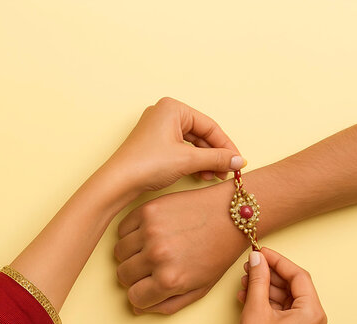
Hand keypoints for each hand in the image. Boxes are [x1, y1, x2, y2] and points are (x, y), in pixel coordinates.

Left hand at [106, 97, 245, 192]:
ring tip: (213, 176)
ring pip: (191, 143)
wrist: (117, 182)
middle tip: (227, 172)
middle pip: (200, 134)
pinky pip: (180, 149)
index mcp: (173, 108)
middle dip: (214, 155)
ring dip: (204, 160)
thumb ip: (217, 158)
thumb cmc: (147, 164)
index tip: (239, 162)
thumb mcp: (188, 161)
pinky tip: (200, 175)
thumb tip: (239, 161)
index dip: (227, 146)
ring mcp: (157, 128)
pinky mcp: (153, 143)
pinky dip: (191, 162)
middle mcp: (164, 113)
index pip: (210, 126)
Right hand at [115, 181, 247, 313]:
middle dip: (134, 275)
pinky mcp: (147, 209)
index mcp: (170, 280)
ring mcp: (150, 230)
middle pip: (122, 274)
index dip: (140, 293)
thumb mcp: (200, 289)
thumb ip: (167, 304)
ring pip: (119, 251)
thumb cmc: (218, 252)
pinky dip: (130, 233)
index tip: (148, 285)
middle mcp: (157, 255)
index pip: (134, 297)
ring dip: (130, 253)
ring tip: (149, 248)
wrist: (231, 214)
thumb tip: (136, 308)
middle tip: (150, 266)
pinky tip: (147, 233)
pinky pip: (122, 228)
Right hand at [233, 248, 330, 323]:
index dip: (278, 260)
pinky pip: (284, 311)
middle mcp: (316, 323)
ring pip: (287, 298)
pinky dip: (267, 302)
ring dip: (265, 288)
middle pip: (293, 287)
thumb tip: (258, 257)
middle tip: (250, 265)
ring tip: (246, 282)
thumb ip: (258, 279)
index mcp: (313, 314)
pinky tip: (248, 296)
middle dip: (270, 275)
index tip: (260, 251)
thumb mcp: (255, 309)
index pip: (299, 276)